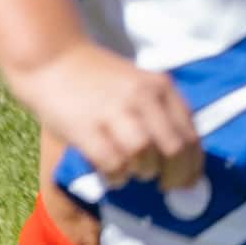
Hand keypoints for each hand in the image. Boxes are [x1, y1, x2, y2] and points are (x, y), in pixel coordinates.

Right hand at [13, 39, 203, 191]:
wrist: (51, 59)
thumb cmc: (96, 78)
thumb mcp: (138, 85)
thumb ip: (159, 113)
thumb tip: (178, 160)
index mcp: (161, 87)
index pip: (190, 133)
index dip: (194, 163)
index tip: (190, 181)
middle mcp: (143, 97)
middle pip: (174, 148)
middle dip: (175, 175)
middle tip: (166, 186)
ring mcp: (114, 111)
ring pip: (144, 156)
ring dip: (143, 172)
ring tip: (133, 172)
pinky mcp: (85, 127)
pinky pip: (111, 163)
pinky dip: (116, 176)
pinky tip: (112, 175)